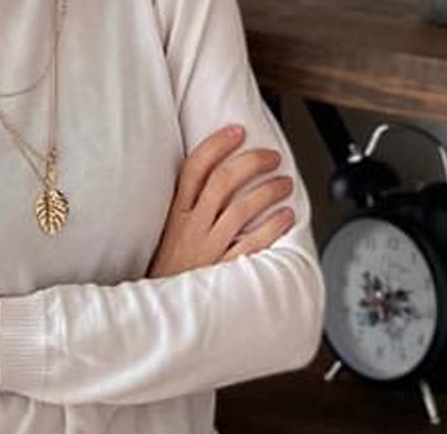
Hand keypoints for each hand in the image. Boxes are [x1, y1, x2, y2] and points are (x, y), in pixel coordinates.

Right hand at [148, 125, 294, 278]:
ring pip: (242, 208)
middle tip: (270, 156)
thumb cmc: (169, 273)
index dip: (216, 145)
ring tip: (284, 182)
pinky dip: (273, 226)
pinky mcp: (225, 270)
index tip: (236, 132)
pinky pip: (253, 243)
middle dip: (251, 162)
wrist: (161, 314)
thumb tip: (212, 178)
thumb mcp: (167, 233)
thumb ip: (187, 208)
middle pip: (222, 181)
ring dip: (268, 190)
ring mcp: (209, 248)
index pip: (193, 168)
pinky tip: (286, 216)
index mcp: (176, 214)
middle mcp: (192, 227)